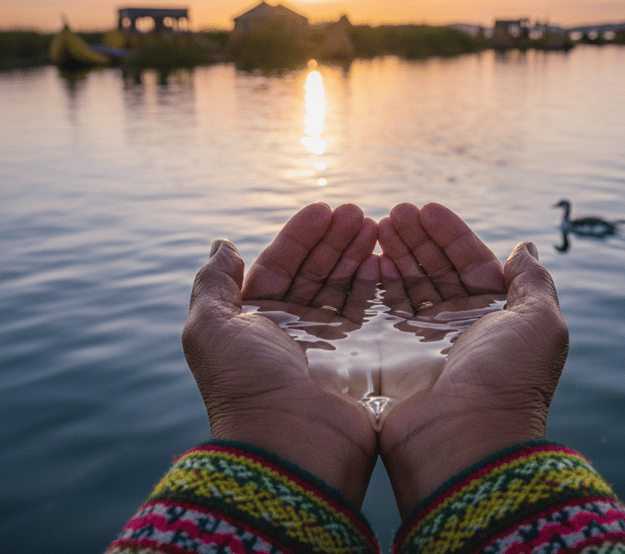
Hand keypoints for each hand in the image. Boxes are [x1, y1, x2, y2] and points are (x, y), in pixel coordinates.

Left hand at [182, 203, 378, 505]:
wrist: (289, 445)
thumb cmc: (245, 383)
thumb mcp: (211, 328)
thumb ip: (213, 283)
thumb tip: (222, 244)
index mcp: (256, 320)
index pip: (281, 265)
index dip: (301, 236)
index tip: (324, 208)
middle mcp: (291, 330)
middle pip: (316, 272)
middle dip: (334, 240)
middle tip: (358, 212)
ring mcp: (327, 344)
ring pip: (343, 287)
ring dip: (356, 254)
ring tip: (374, 226)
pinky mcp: (358, 358)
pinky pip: (367, 311)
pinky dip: (374, 284)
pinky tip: (383, 260)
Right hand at [377, 203, 568, 514]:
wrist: (464, 442)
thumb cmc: (507, 380)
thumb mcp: (539, 323)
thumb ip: (533, 281)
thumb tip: (526, 246)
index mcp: (495, 317)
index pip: (470, 263)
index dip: (450, 234)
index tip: (427, 208)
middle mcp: (458, 329)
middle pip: (434, 270)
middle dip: (416, 238)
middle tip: (395, 212)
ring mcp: (422, 343)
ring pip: (406, 286)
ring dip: (394, 254)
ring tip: (378, 225)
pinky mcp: (391, 357)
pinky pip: (381, 311)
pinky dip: (375, 284)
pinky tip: (367, 260)